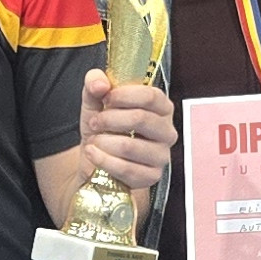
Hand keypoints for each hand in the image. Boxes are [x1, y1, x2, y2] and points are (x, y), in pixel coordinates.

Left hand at [81, 71, 176, 194]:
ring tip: (93, 141)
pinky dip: (103, 160)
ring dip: (103, 142)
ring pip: (130, 146)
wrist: (96, 161)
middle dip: (110, 119)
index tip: (105, 98)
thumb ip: (94, 85)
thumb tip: (99, 82)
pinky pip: (125, 169)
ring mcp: (161, 156)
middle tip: (95, 122)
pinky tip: (94, 154)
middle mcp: (166, 131)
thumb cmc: (104, 129)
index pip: (151, 96)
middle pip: (141, 118)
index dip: (124, 95)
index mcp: (161, 108)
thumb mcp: (95, 103)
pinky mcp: (151, 177)